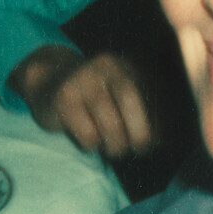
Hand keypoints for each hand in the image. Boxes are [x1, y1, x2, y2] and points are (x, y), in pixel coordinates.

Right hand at [10, 46, 155, 158]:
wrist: (48, 80)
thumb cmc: (95, 98)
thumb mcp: (121, 96)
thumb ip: (145, 112)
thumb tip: (164, 140)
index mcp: (129, 64)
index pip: (153, 90)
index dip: (162, 119)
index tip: (163, 140)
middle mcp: (107, 65)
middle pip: (130, 99)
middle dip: (140, 132)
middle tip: (140, 149)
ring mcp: (83, 78)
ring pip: (109, 122)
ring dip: (116, 145)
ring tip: (114, 149)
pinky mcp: (64, 97)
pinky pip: (87, 133)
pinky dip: (93, 145)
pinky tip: (89, 140)